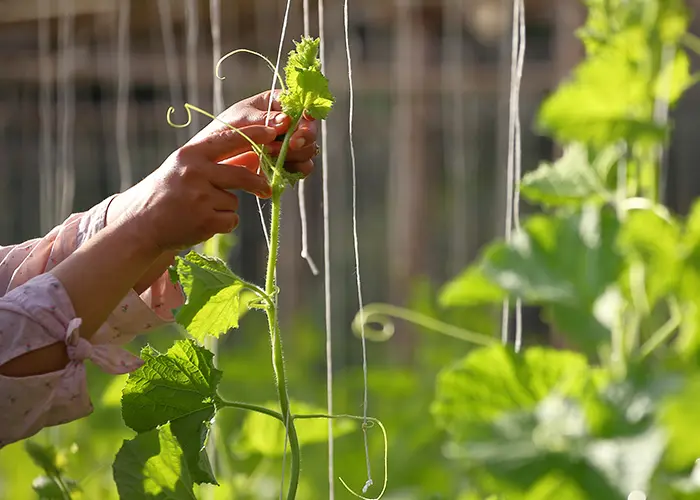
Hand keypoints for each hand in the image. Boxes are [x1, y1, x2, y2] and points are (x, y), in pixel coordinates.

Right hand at [108, 123, 276, 252]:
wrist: (141, 223)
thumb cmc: (168, 192)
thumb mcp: (185, 168)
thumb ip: (216, 161)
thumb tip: (254, 155)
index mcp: (190, 155)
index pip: (228, 139)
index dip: (253, 135)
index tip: (271, 132)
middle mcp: (195, 173)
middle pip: (241, 175)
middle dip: (257, 183)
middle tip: (265, 188)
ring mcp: (200, 197)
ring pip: (234, 201)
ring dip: (225, 207)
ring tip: (201, 209)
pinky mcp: (205, 220)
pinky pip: (231, 220)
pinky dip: (222, 223)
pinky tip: (202, 222)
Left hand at [191, 90, 318, 176]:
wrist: (214, 159)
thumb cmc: (225, 131)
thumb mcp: (241, 119)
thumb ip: (263, 119)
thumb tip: (286, 120)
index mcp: (278, 104)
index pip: (302, 104)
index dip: (309, 111)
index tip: (307, 118)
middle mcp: (289, 124)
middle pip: (310, 129)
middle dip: (302, 138)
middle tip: (289, 144)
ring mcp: (290, 145)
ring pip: (309, 150)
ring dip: (295, 155)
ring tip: (269, 154)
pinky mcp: (289, 164)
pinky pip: (303, 168)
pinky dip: (295, 170)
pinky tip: (279, 168)